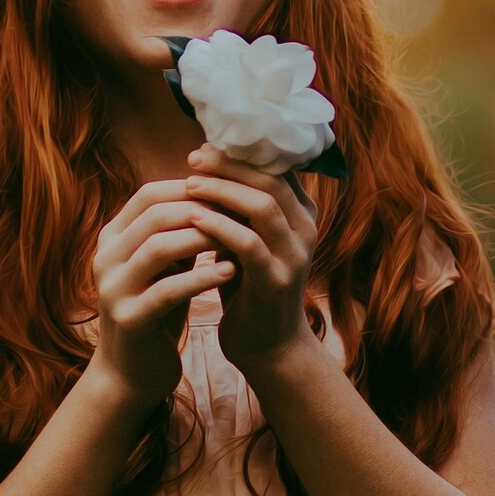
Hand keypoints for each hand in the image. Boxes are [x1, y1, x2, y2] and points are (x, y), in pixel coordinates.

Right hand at [87, 179, 237, 406]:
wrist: (130, 372)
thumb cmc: (155, 310)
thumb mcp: (164, 265)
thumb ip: (177, 232)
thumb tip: (219, 190)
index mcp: (112, 239)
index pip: (148, 194)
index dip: (190, 187)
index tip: (229, 190)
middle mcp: (106, 258)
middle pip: (154, 215)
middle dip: (201, 209)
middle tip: (240, 210)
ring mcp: (113, 289)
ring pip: (158, 247)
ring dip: (202, 238)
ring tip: (239, 237)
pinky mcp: (129, 320)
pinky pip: (167, 290)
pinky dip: (201, 278)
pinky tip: (230, 272)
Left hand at [181, 145, 319, 368]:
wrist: (269, 348)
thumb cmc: (251, 289)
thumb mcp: (250, 240)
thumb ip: (240, 209)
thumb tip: (206, 164)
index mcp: (301, 215)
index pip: (276, 167)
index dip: (240, 153)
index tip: (204, 147)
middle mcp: (305, 230)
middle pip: (271, 179)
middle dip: (229, 165)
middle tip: (194, 158)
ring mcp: (294, 256)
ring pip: (263, 206)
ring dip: (222, 191)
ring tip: (189, 183)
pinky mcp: (275, 281)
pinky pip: (248, 243)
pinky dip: (219, 226)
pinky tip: (193, 218)